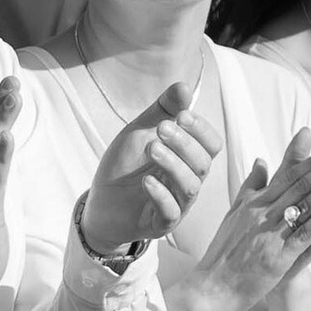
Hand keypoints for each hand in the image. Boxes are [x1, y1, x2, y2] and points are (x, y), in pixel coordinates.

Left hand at [81, 82, 222, 252]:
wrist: (99, 202)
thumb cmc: (125, 166)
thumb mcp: (140, 132)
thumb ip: (162, 111)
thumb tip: (183, 86)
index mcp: (188, 159)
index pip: (210, 144)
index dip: (201, 130)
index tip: (181, 115)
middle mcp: (188, 181)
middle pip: (203, 164)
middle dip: (184, 144)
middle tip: (162, 129)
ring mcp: (177, 204)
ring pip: (190, 186)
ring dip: (173, 165)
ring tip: (152, 149)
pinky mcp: (160, 224)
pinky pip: (170, 212)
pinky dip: (160, 194)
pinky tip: (146, 181)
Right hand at [187, 125, 310, 310]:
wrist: (212, 286)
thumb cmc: (223, 253)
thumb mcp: (234, 213)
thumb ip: (250, 187)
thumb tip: (261, 161)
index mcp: (253, 204)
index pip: (287, 177)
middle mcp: (262, 214)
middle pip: (299, 185)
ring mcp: (271, 234)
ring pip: (303, 205)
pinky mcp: (279, 255)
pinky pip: (302, 233)